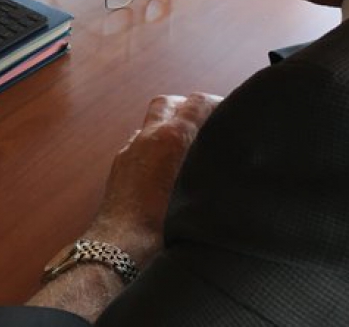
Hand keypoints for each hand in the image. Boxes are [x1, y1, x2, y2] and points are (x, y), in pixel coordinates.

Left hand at [84, 93, 221, 265]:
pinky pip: (138, 144)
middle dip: (187, 107)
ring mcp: (130, 150)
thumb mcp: (200, 190)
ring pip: (150, 123)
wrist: (121, 245)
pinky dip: (153, 146)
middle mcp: (147, 137)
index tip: (229, 112)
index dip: (216, 103)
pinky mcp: (120, 166)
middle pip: (169, 103)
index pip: (197, 102)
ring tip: (187, 146)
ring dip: (168, 126)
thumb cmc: (164, 225)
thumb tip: (227, 154)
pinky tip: (165, 166)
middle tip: (205, 121)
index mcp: (171, 138)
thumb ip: (212, 164)